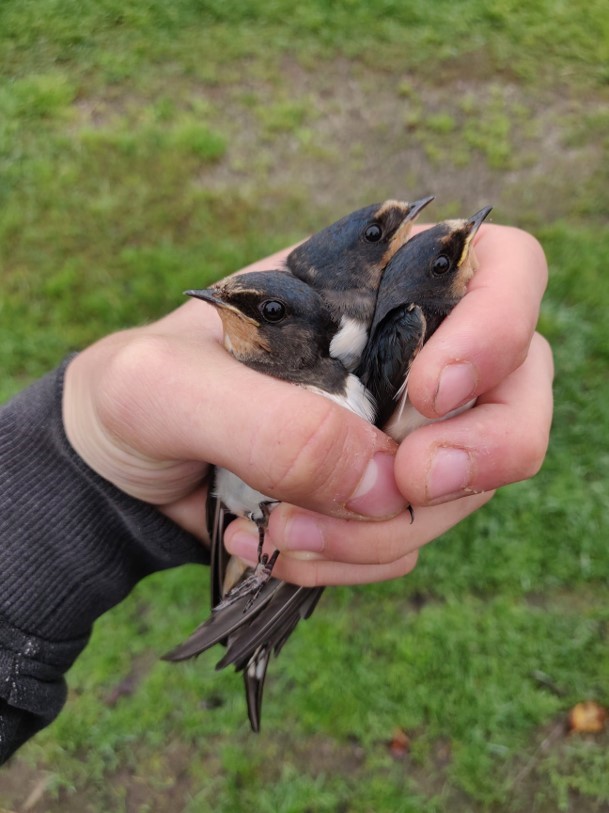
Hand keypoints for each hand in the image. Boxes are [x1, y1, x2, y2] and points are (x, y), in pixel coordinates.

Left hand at [62, 224, 552, 587]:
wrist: (118, 467)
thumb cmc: (133, 393)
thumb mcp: (167, 387)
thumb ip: (269, 421)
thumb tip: (382, 483)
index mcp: (373, 281)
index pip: (502, 271)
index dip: (499, 328)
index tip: (424, 397)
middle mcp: (405, 349)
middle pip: (518, 392)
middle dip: (478, 453)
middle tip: (403, 487)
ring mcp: (399, 429)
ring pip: (466, 485)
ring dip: (383, 527)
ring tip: (280, 534)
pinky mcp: (379, 495)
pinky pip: (411, 538)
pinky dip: (353, 558)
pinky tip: (280, 548)